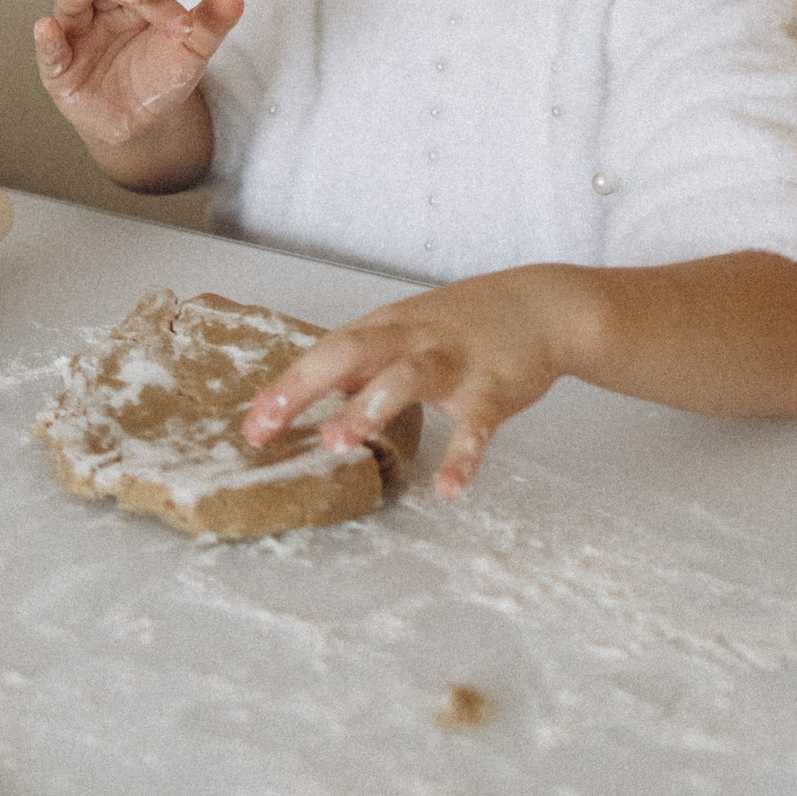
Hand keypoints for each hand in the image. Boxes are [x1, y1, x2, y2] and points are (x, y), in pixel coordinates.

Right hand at [33, 0, 240, 168]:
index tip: (183, 24)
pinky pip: (51, 50)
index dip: (160, 2)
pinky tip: (46, 28)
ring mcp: (77, 35)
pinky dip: (46, 39)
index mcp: (135, 0)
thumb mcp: (190, 52)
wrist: (141, 122)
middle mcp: (102, 9)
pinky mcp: (59, 66)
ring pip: (71, 5)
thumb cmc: (163, 76)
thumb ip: (210, 24)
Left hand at [245, 268, 585, 498]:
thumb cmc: (468, 322)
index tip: (253, 426)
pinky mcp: (494, 388)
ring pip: (406, 378)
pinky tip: (448, 489)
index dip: (287, 387)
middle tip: (268, 425)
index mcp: (387, 328)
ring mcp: (453, 362)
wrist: (543, 306)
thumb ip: (365, 359)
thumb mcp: (409, 328)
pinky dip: (462, 457)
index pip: (325, 352)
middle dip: (304, 387)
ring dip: (368, 407)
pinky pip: (476, 426)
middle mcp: (413, 340)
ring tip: (336, 441)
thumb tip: (313, 387)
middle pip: (349, 352)